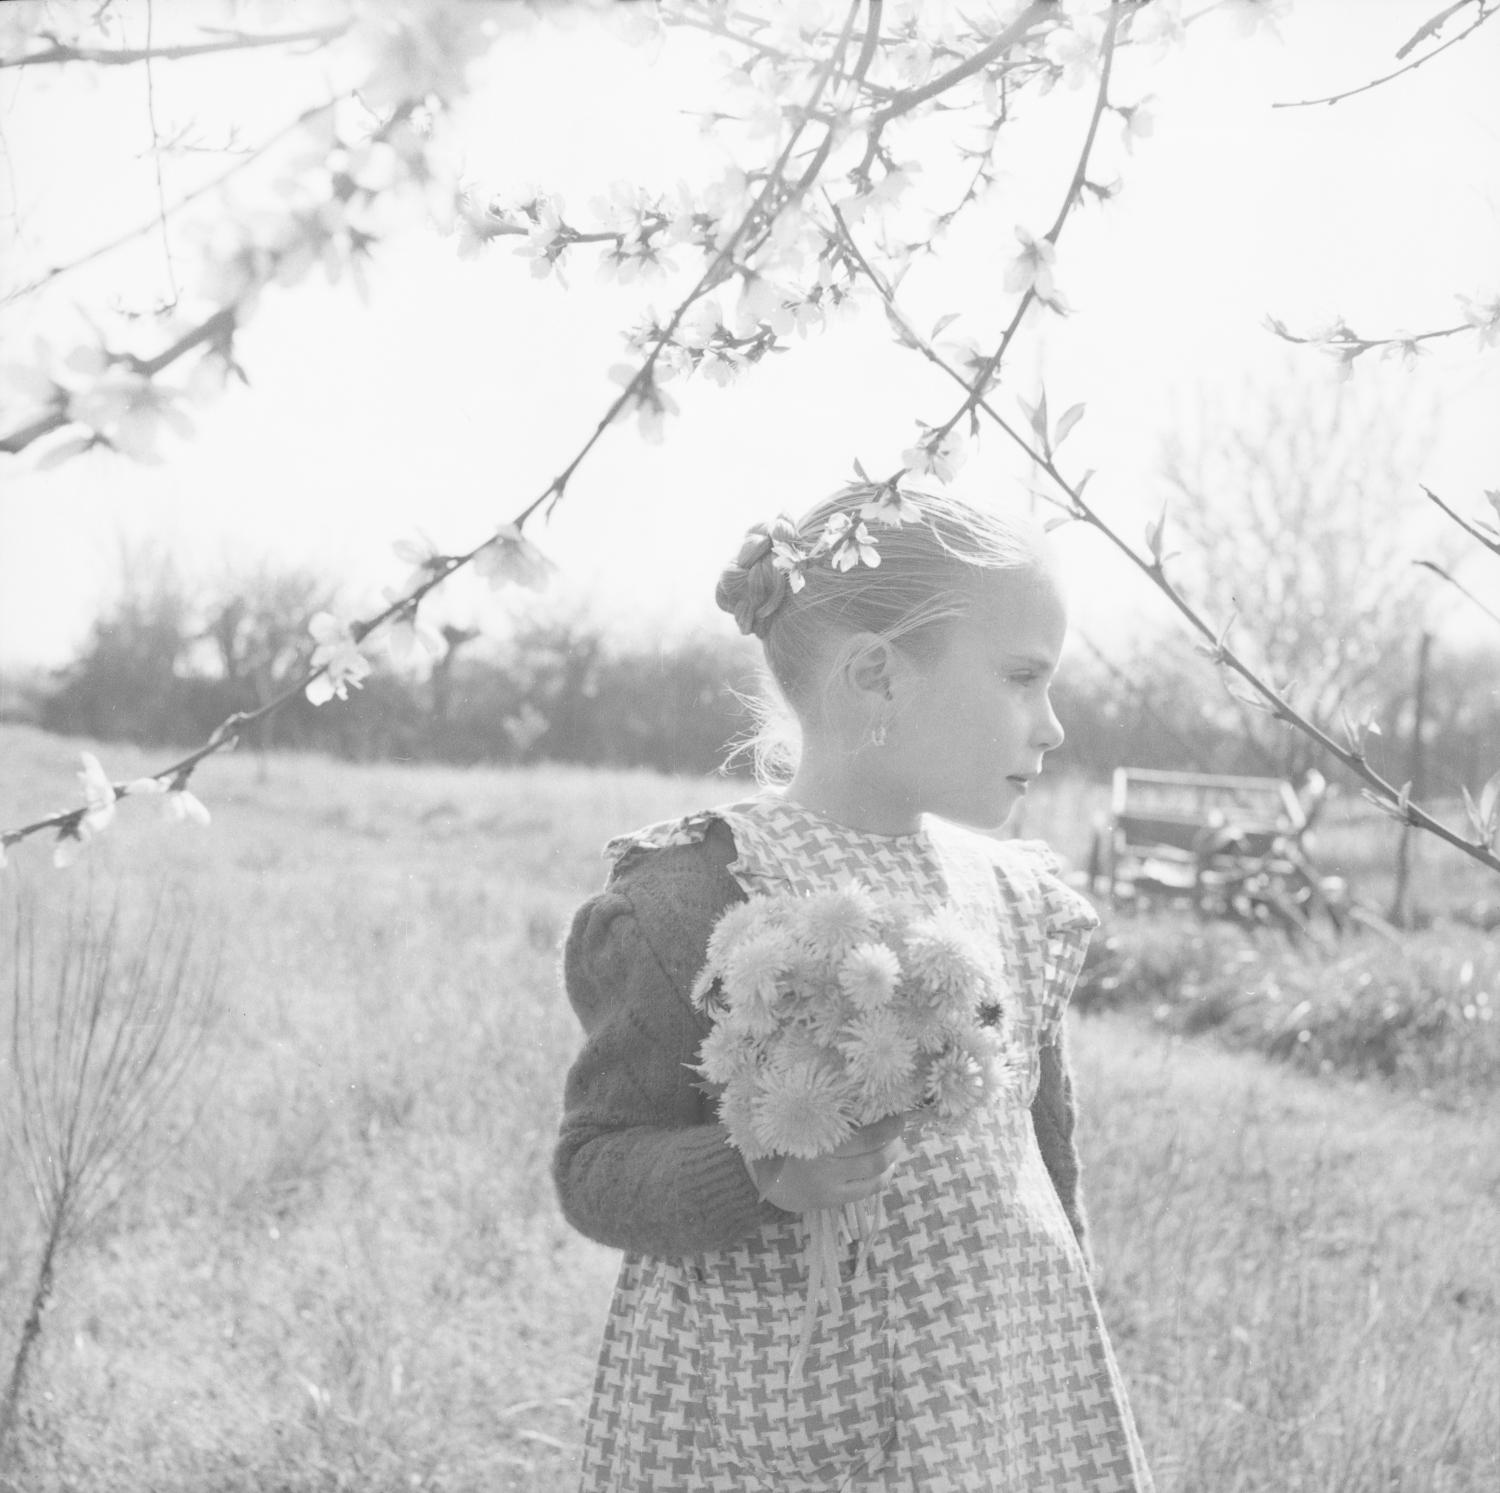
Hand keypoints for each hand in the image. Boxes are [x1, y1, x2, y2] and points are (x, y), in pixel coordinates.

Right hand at [746, 1114, 906, 1213]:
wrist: (754, 1176)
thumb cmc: (780, 1138)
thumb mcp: (798, 1120)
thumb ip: (826, 1113)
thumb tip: (866, 1099)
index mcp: (815, 1137)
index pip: (865, 1135)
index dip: (888, 1125)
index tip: (899, 1113)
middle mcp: (824, 1164)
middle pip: (875, 1155)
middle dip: (894, 1141)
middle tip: (898, 1128)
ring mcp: (828, 1185)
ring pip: (875, 1173)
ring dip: (891, 1158)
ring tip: (895, 1147)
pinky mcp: (829, 1201)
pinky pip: (866, 1191)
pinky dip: (882, 1178)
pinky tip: (885, 1168)